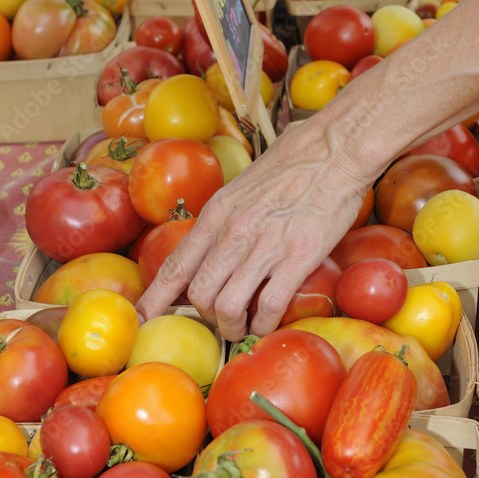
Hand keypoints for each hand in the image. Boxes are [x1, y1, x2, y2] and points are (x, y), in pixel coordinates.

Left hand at [135, 123, 367, 340]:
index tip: (144, 317)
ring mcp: (265, 247)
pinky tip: (268, 323)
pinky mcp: (298, 258)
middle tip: (219, 321)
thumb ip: (225, 221)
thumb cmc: (293, 165)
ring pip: (228, 306)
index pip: (176, 265)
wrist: (333, 151)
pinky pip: (269, 306)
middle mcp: (233, 232)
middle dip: (206, 317)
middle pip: (198, 294)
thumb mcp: (243, 189)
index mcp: (216, 214)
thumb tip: (213, 249)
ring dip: (232, 326)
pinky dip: (264, 324)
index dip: (156, 298)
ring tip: (243, 327)